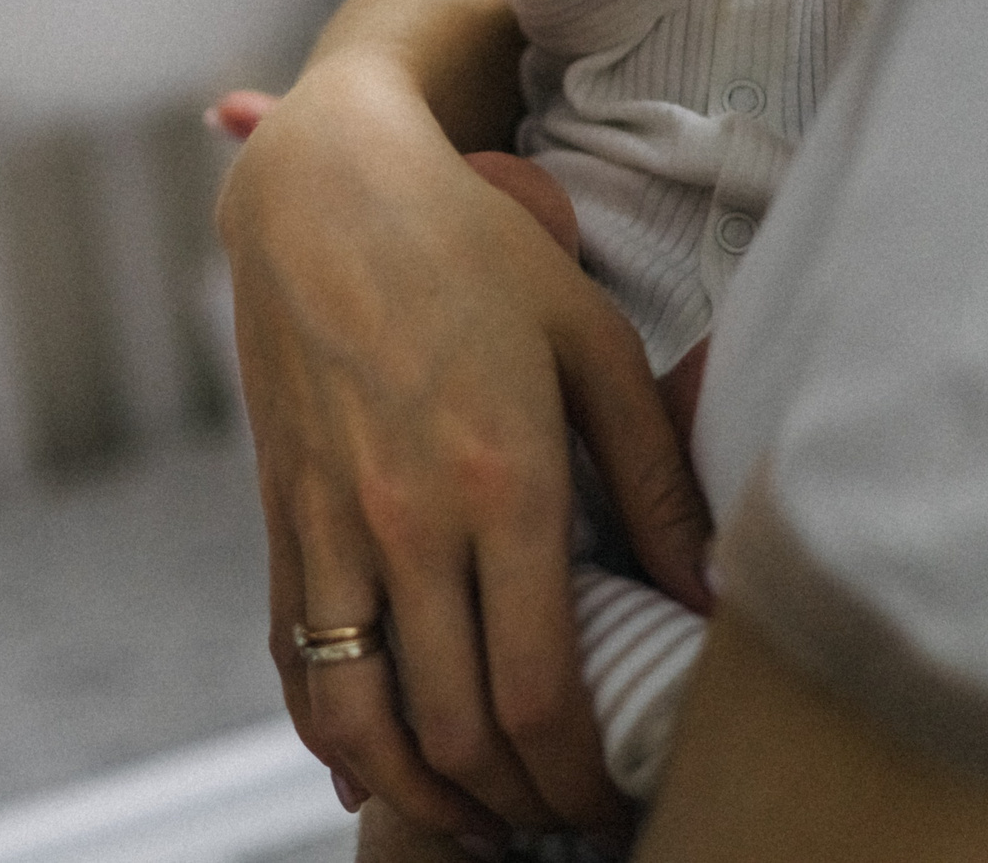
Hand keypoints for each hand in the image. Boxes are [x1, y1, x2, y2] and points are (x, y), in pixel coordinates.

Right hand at [219, 51, 711, 843]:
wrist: (322, 187)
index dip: (577, 781)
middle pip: (453, 730)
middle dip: (514, 805)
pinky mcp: (279, 510)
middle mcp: (406, 520)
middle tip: (557, 823)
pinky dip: (329, 731)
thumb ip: (652, 477)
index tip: (610, 804)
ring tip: (472, 816)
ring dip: (416, 791)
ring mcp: (330, 521)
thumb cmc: (472, 249)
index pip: (537, 697)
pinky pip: (293, 655)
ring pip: (356, 716)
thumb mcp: (590, 341)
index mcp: (502, 484)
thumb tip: (707, 598)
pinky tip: (370, 764)